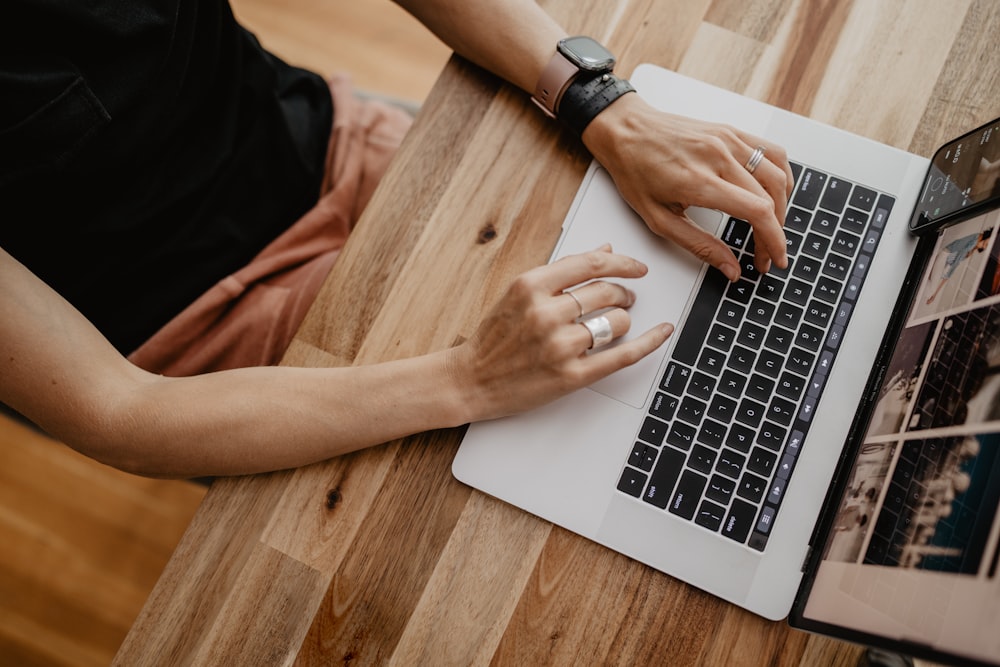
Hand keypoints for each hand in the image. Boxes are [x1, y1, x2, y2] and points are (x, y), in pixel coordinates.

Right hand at [451, 245, 672, 419]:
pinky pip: (621, 356)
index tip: (636, 266)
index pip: (590, 264)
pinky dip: (648, 343)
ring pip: (616, 322)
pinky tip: (661, 332)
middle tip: (625, 297)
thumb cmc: (494, 338)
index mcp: (530, 286)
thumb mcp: (519, 294)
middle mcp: (545, 313)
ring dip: (624, 319)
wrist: (471, 380)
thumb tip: (604, 251)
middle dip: (623, 292)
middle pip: (606, 291)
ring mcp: (559, 346)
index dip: (622, 262)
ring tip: (617, 322)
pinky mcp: (571, 376)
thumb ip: (561, 272)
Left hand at [582, 94, 794, 279]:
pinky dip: (781, 176)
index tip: (773, 260)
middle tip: (765, 254)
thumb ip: (699, 246)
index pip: (757, 212)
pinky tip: (774, 193)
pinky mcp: (731, 131)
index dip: (773, 241)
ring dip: (783, 206)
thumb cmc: (635, 171)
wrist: (625, 129)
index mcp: (699, 181)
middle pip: (770, 198)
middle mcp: (719, 156)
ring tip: (772, 227)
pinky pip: (772, 151)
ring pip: (778, 174)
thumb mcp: (658, 220)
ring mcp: (728, 140)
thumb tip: (730, 268)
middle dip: (775, 233)